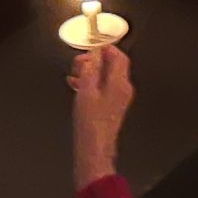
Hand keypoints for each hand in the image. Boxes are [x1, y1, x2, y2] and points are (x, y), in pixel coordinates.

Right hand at [70, 44, 132, 186]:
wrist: (94, 151)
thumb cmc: (91, 124)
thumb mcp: (86, 92)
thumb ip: (89, 71)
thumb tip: (92, 55)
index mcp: (120, 83)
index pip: (119, 56)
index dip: (105, 48)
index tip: (90, 46)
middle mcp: (123, 89)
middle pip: (112, 65)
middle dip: (95, 60)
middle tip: (78, 62)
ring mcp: (118, 98)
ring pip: (106, 76)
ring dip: (91, 71)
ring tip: (74, 73)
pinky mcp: (111, 107)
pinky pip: (103, 87)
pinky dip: (91, 83)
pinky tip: (76, 85)